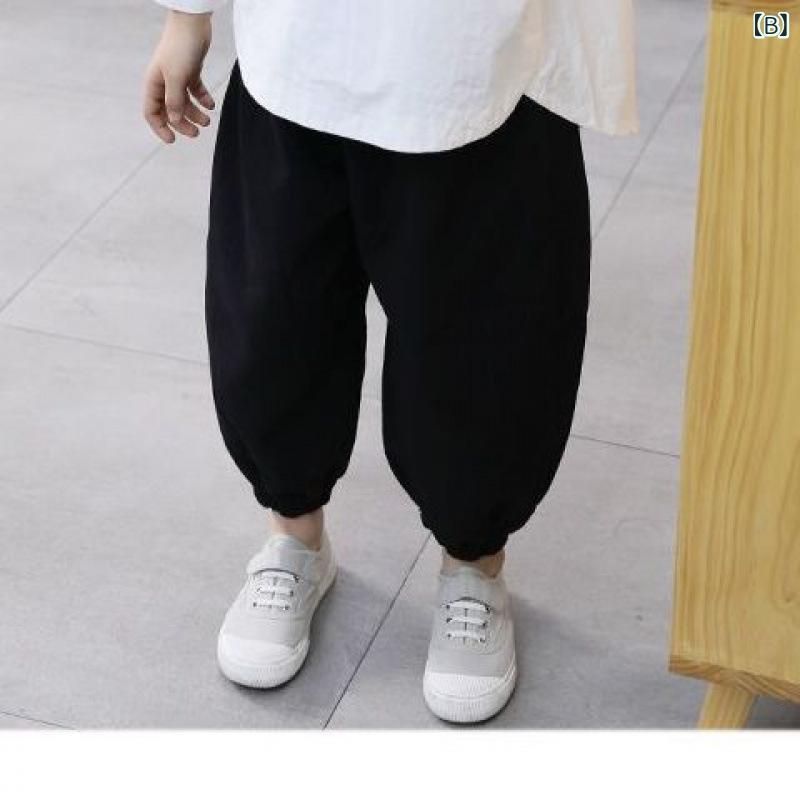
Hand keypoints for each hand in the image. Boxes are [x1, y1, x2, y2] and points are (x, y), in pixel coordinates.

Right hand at [143, 11, 214, 143]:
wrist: (193, 23)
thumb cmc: (180, 48)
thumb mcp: (176, 78)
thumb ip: (174, 102)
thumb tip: (174, 121)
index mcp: (154, 83)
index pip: (151, 112)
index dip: (160, 128)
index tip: (173, 140)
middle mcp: (163, 82)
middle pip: (170, 111)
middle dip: (182, 124)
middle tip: (197, 133)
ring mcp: (177, 77)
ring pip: (184, 103)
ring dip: (195, 114)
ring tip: (208, 120)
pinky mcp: (191, 71)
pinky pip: (195, 91)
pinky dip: (203, 99)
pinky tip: (211, 105)